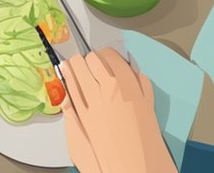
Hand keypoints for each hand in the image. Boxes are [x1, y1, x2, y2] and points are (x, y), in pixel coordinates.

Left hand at [59, 49, 175, 172]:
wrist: (133, 159)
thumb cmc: (143, 133)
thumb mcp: (147, 102)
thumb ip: (139, 83)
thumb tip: (131, 72)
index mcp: (127, 82)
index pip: (110, 56)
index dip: (105, 54)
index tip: (103, 56)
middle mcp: (109, 87)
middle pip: (92, 60)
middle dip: (90, 59)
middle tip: (88, 60)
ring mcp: (93, 100)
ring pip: (77, 71)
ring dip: (74, 65)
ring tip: (72, 63)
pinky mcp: (82, 114)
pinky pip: (71, 90)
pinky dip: (67, 81)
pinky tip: (66, 76)